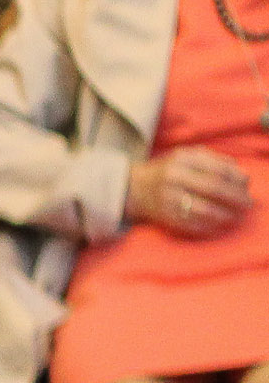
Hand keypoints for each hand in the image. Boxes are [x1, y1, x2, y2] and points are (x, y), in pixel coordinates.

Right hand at [126, 147, 251, 236]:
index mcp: (182, 159)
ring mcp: (168, 199)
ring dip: (226, 214)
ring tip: (236, 216)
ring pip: (205, 209)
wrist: (134, 188)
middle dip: (236, 198)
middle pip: (214, 188)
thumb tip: (242, 176)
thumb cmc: (168, 170)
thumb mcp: (187, 156)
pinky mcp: (165, 217)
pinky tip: (219, 224)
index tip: (247, 186)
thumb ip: (214, 161)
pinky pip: (193, 224)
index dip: (237, 179)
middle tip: (248, 204)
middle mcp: (174, 177)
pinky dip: (210, 226)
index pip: (218, 169)